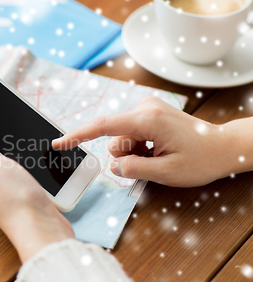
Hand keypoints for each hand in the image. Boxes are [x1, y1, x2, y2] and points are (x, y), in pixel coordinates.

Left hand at [0, 132, 73, 262]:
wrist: (42, 230)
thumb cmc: (17, 200)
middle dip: (3, 148)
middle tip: (13, 137)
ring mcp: (9, 195)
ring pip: (11, 170)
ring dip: (19, 160)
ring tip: (27, 152)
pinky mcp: (26, 200)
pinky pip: (25, 180)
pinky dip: (31, 172)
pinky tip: (38, 169)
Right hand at [52, 96, 242, 187]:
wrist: (223, 147)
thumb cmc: (201, 159)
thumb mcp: (166, 173)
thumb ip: (134, 169)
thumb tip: (114, 166)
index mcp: (148, 120)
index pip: (104, 126)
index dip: (78, 135)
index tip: (59, 142)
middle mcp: (145, 108)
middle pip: (114, 137)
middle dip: (125, 155)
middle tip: (151, 162)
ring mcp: (147, 108)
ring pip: (122, 137)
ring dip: (133, 152)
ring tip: (157, 155)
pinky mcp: (149, 113)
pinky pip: (130, 133)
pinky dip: (138, 146)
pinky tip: (157, 149)